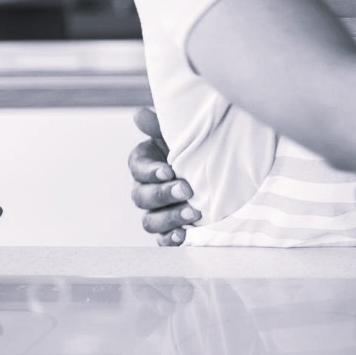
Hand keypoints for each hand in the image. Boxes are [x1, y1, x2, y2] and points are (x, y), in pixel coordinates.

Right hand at [128, 106, 197, 245]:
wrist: (217, 167)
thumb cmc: (195, 148)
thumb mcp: (181, 134)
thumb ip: (159, 126)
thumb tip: (138, 114)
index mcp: (145, 163)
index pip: (137, 168)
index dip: (150, 171)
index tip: (169, 170)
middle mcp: (145, 189)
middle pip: (142, 197)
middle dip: (163, 194)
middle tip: (187, 190)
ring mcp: (156, 212)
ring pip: (150, 221)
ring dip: (170, 218)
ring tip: (193, 214)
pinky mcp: (170, 230)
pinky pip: (163, 240)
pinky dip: (170, 239)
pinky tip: (184, 236)